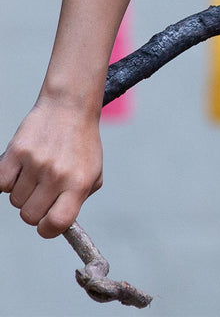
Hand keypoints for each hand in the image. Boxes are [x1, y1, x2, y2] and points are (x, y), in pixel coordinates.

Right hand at [0, 100, 102, 238]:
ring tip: (36, 171)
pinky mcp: (17, 151)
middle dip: (33, 208)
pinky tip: (22, 167)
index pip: (57, 224)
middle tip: (42, 190)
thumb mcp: (93, 172)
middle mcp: (58, 175)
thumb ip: (78, 200)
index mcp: (79, 183)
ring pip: (14, 201)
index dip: (48, 229)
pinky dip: (8, 180)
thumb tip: (58, 224)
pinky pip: (1, 184)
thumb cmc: (81, 143)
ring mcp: (36, 163)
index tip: (46, 222)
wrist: (70, 107)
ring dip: (22, 191)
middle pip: (30, 216)